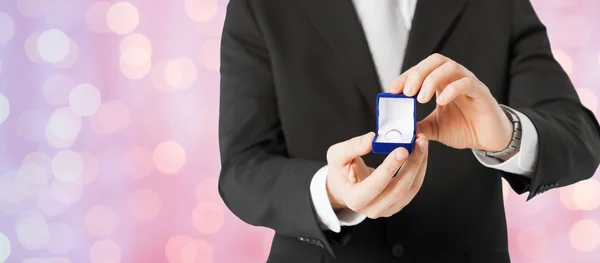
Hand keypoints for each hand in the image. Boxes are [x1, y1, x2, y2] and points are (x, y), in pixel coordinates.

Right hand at [325, 132, 428, 218]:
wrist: (345, 186)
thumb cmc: (340, 172)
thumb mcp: (336, 156)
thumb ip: (352, 147)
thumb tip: (372, 139)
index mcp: (355, 199)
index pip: (376, 185)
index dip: (390, 167)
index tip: (401, 149)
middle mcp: (372, 208)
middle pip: (399, 189)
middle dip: (412, 164)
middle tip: (418, 142)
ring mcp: (387, 209)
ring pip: (411, 189)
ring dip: (420, 165)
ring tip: (422, 144)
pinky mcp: (398, 204)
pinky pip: (414, 188)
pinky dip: (420, 169)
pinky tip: (420, 153)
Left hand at [389, 53, 513, 151]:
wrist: (489, 140)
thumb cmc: (464, 129)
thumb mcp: (435, 128)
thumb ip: (418, 126)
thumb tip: (400, 128)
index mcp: (442, 83)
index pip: (421, 70)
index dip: (405, 77)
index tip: (392, 90)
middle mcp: (455, 78)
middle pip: (435, 61)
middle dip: (417, 73)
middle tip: (407, 91)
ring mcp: (469, 83)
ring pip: (450, 67)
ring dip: (432, 80)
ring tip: (420, 98)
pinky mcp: (482, 93)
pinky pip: (467, 83)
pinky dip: (452, 89)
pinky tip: (440, 101)